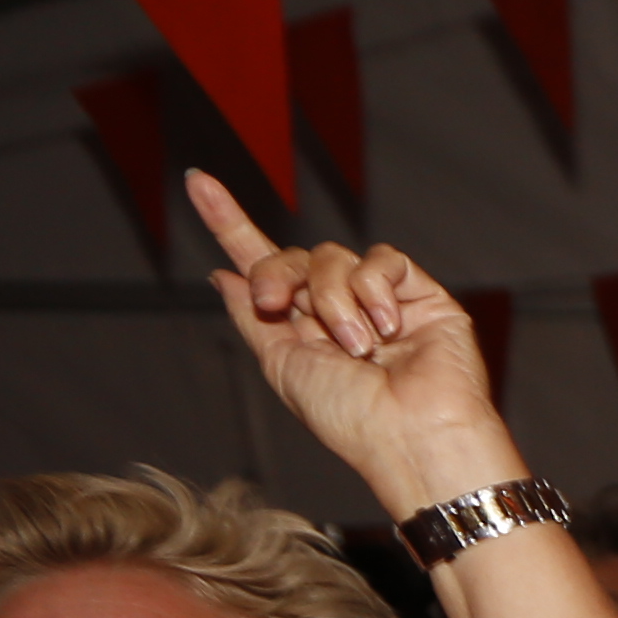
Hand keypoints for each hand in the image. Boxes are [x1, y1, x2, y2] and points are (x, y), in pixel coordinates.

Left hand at [185, 171, 520, 517]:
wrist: (413, 435)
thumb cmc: (351, 419)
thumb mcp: (282, 366)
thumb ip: (252, 316)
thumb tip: (223, 274)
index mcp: (302, 330)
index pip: (261, 265)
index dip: (229, 224)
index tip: (197, 182)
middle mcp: (338, 309)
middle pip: (293, 256)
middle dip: (275, 272)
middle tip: (276, 303)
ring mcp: (380, 300)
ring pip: (334, 257)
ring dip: (333, 299)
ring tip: (357, 347)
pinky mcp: (420, 294)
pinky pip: (381, 260)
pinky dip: (375, 290)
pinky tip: (387, 329)